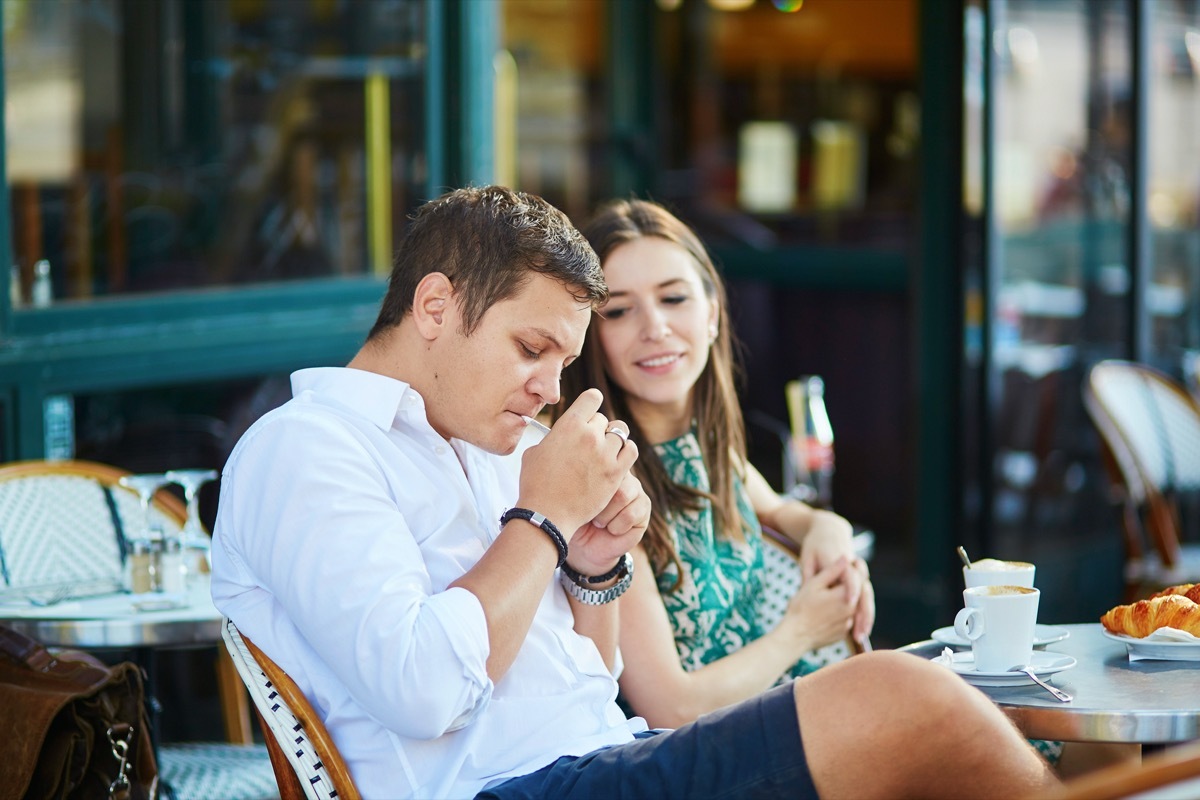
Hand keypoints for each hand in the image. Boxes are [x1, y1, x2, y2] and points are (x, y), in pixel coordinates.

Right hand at [515, 389, 636, 538]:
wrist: (547, 513)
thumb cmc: (536, 484)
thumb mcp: (534, 452)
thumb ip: (551, 438)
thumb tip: (556, 435)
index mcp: (568, 424)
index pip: (592, 398)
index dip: (590, 404)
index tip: (588, 414)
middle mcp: (589, 435)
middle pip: (603, 419)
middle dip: (596, 429)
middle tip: (589, 444)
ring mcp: (605, 453)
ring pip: (620, 432)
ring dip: (613, 439)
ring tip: (605, 451)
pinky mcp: (616, 472)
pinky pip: (631, 451)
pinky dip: (626, 452)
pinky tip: (617, 459)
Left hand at [566, 470, 649, 576]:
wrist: (584, 546)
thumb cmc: (574, 518)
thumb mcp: (571, 497)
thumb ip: (579, 479)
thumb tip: (583, 467)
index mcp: (602, 465)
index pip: (603, 462)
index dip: (592, 482)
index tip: (583, 500)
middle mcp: (622, 474)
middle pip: (613, 478)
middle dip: (597, 502)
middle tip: (589, 514)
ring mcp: (636, 490)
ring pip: (622, 496)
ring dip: (605, 516)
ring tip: (598, 522)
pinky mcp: (644, 509)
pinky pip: (630, 515)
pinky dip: (615, 527)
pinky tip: (610, 529)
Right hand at [779, 557, 855, 652]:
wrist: (794, 636)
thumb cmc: (801, 608)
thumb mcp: (813, 584)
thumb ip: (832, 571)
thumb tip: (846, 557)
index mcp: (845, 597)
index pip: (859, 578)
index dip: (855, 568)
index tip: (852, 561)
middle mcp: (851, 612)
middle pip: (857, 593)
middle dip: (851, 585)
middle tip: (839, 578)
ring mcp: (847, 625)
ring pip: (852, 607)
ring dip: (846, 600)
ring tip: (829, 597)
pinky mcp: (842, 635)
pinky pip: (845, 620)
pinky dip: (840, 614)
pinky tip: (826, 611)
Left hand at [798, 509, 874, 639]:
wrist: (829, 531)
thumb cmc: (815, 546)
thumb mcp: (807, 558)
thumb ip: (809, 575)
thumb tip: (806, 591)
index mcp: (840, 560)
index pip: (850, 575)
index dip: (851, 588)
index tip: (849, 603)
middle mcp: (853, 569)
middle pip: (864, 592)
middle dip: (863, 613)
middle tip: (859, 634)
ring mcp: (858, 575)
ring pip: (867, 598)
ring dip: (866, 617)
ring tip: (861, 638)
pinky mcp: (858, 581)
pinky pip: (863, 600)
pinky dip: (863, 613)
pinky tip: (860, 630)